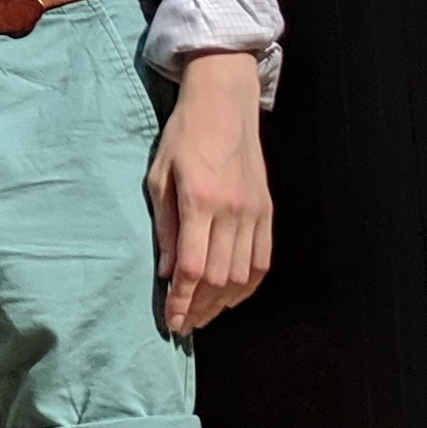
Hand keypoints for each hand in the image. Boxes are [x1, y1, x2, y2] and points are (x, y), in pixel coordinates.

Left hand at [148, 51, 272, 339]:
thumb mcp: (159, 177)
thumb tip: (165, 272)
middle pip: (219, 278)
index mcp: (200, 200)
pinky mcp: (267, 210)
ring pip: (243, 274)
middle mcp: (231, 210)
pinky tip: (231, 295)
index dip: (181, 300)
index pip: (192, 267)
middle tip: (184, 324)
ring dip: (222, 302)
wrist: (225, 103)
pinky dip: (247, 285)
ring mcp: (254, 211)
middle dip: (200, 308)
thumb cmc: (185, 136)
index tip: (172, 321)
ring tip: (203, 314)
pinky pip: (262, 260)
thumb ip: (164, 226)